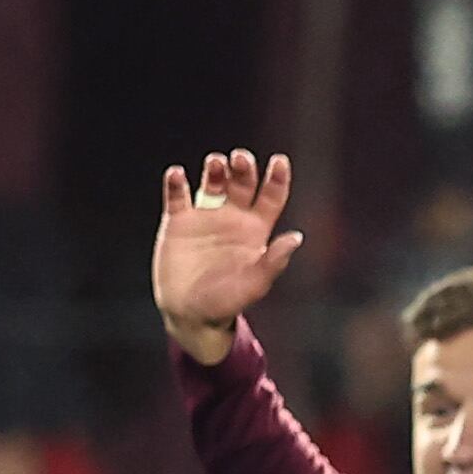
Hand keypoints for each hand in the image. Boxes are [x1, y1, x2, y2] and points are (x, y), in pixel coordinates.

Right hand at [154, 150, 306, 361]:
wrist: (191, 314)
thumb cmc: (228, 302)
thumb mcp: (255, 283)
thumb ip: (274, 260)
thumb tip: (297, 237)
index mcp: (255, 230)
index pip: (270, 197)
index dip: (277, 178)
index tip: (279, 161)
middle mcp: (232, 218)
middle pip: (242, 183)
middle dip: (243, 167)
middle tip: (240, 159)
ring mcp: (205, 217)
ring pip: (212, 182)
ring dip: (214, 169)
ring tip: (215, 163)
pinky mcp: (178, 222)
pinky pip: (177, 196)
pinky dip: (176, 183)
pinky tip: (177, 175)